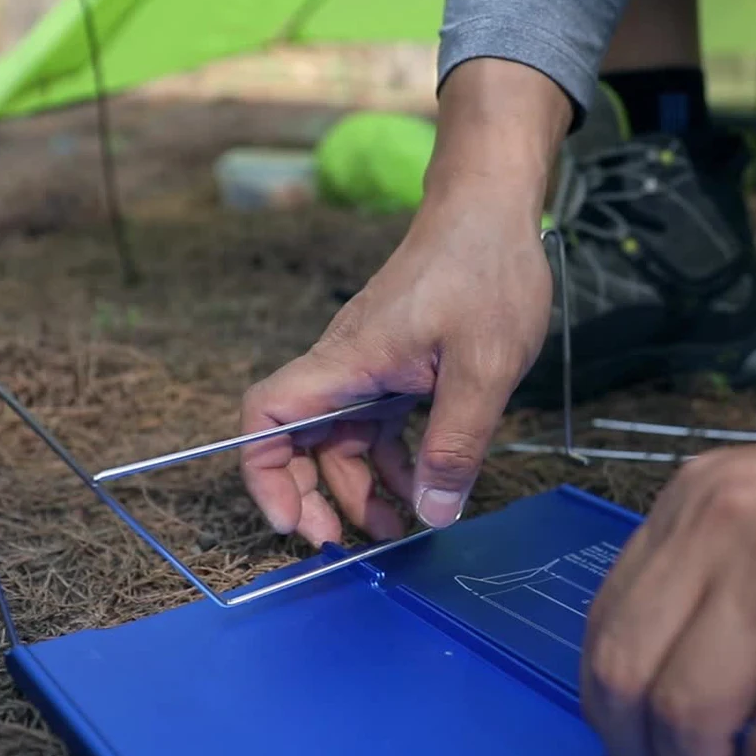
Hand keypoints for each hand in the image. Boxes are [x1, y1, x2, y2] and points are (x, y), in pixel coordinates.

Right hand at [239, 60, 569, 546]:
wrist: (491, 211)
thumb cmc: (485, 269)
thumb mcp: (484, 365)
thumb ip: (456, 442)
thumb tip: (433, 513)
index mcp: (349, 361)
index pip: (267, 416)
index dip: (264, 473)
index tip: (294, 520)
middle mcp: (347, 366)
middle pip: (298, 440)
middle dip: (313, 496)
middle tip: (345, 545)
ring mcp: (369, 367)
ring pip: (341, 439)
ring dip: (359, 487)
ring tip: (397, 529)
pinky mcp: (396, 367)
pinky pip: (376, 424)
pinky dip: (391, 460)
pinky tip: (421, 485)